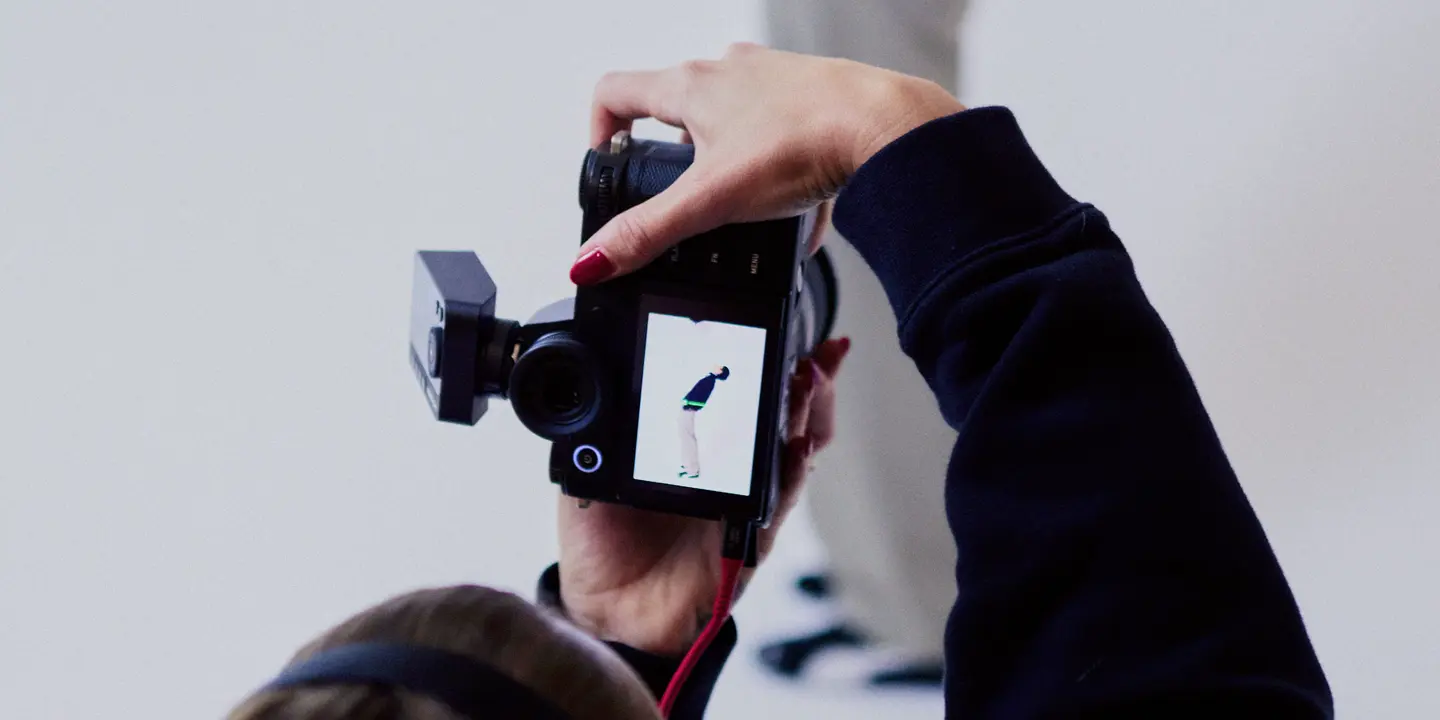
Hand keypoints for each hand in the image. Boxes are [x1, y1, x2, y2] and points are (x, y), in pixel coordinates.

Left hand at [557, 338, 850, 653]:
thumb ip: (603, 428)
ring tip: (810, 379)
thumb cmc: (605, 542)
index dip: (770, 358)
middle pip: (787, 411)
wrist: (607, 609)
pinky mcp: (751, 539)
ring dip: (807, 412)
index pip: (744, 390)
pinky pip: (779, 501)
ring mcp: (747, 499)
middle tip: (808, 352)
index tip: (782, 326)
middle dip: (808, 376)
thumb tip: (594, 375)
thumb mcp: (594, 469)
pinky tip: (796, 449)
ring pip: (795, 447)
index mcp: (699, 443)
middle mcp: (733, 466)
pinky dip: (791, 473)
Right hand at [569, 44, 964, 284]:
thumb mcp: (711, 200)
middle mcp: (730, 72)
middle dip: (675, 158)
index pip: (616, 91)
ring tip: (744, 208)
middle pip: (677, 108)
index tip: (612, 164)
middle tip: (686, 198)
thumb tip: (592, 261)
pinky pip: (785, 139)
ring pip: (735, 121)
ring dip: (731, 164)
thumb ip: (649, 232)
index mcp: (692, 86)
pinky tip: (799, 221)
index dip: (601, 129)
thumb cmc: (806, 141)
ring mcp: (775, 81)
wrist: (886, 126)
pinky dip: (783, 178)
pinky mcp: (815, 99)